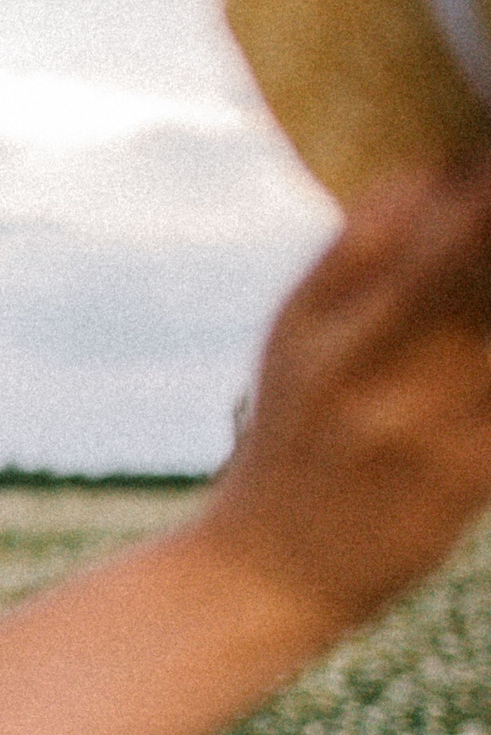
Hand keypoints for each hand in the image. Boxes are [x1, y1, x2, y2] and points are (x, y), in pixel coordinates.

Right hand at [207, 160, 490, 627]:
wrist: (266, 577)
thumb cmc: (293, 448)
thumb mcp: (292, 347)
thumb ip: (349, 262)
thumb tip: (429, 171)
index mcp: (312, 324)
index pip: (401, 214)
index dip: (462, 177)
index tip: (483, 157)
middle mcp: (357, 366)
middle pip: (464, 252)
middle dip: (490, 215)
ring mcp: (415, 421)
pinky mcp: (465, 475)